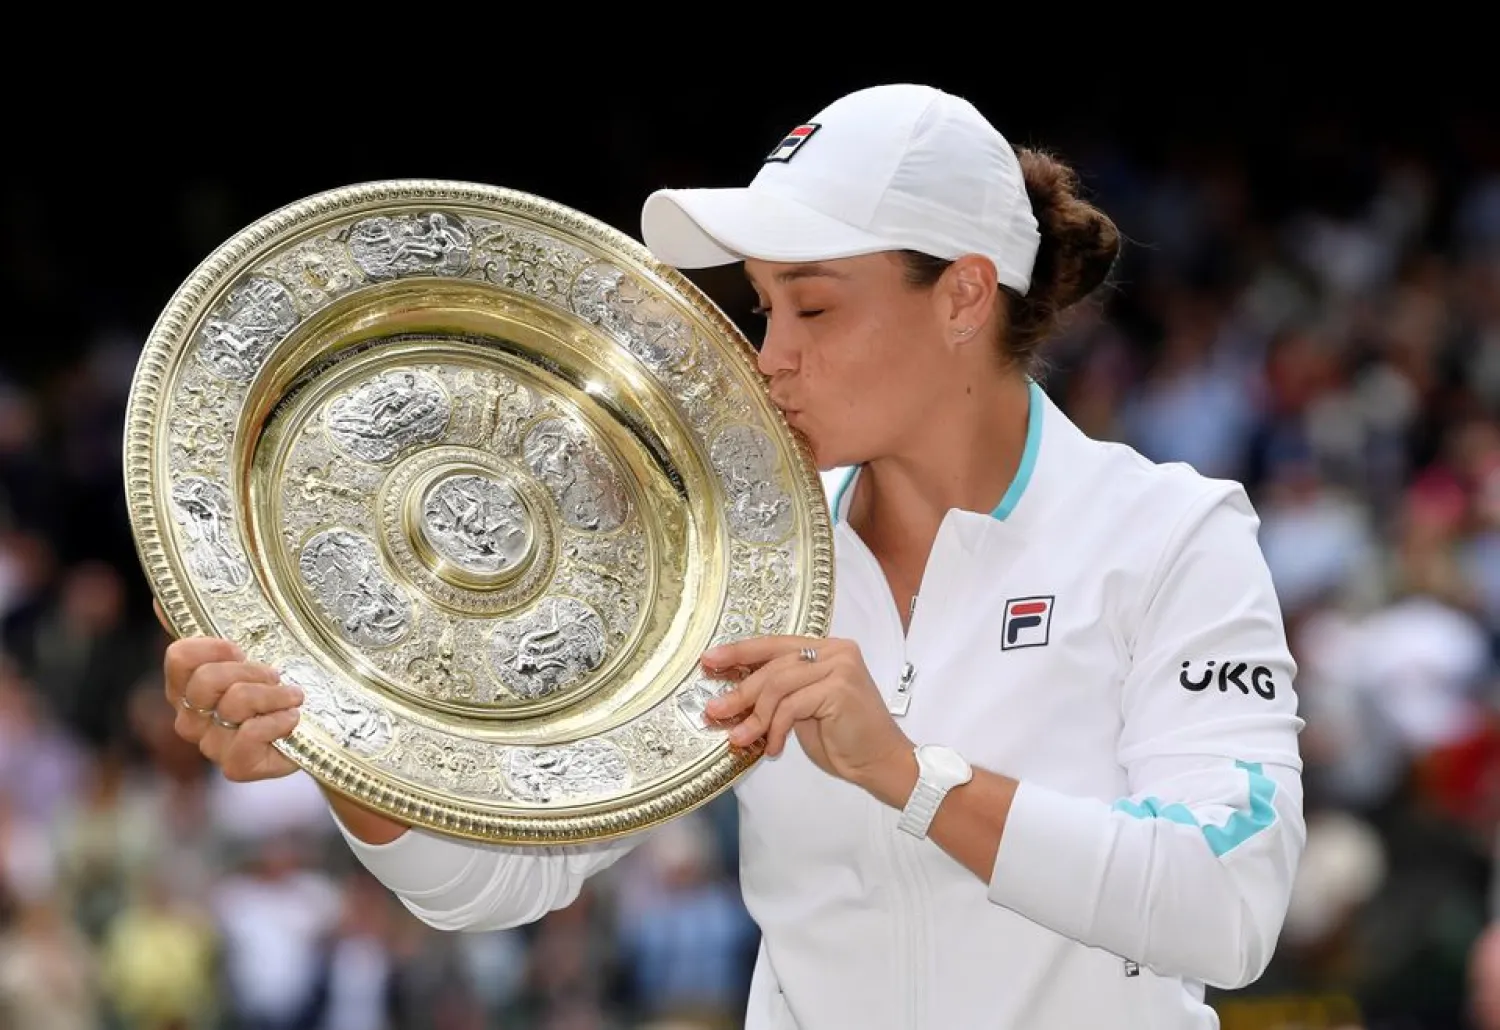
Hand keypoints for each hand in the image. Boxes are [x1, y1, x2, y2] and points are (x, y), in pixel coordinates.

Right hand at [158, 599, 303, 781]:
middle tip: (275, 674)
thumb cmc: (274, 687)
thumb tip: (159, 600)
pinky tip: (291, 719)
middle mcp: (190, 718)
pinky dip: (279, 721)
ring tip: (293, 696)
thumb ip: (207, 625)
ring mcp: (210, 745)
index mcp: (185, 687)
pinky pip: (251, 734)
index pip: (179, 657)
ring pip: (235, 703)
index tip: (241, 650)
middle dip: (251, 671)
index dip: (215, 647)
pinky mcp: (236, 767)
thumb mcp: (248, 651)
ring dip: (275, 694)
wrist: (313, 730)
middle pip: (207, 680)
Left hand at [701, 635, 910, 789]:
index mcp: (827, 649)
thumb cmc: (843, 739)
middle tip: (715, 710)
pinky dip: (775, 729)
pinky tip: (773, 748)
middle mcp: (836, 651)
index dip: (739, 651)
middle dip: (740, 690)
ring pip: (778, 684)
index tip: (710, 661)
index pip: (775, 644)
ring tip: (740, 738)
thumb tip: (732, 692)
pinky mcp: (840, 688)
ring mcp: (841, 666)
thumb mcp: (803, 709)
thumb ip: (778, 693)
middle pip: (773, 665)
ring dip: (754, 715)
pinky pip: (791, 706)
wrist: (880, 763)